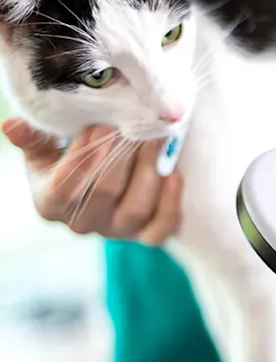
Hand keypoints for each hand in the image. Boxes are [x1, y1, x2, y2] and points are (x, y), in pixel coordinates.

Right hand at [1, 118, 181, 244]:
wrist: (104, 177)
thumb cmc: (72, 157)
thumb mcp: (48, 148)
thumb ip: (34, 138)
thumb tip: (11, 126)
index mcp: (50, 204)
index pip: (63, 189)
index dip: (83, 159)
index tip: (99, 127)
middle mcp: (83, 224)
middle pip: (104, 193)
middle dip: (121, 157)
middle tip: (134, 126)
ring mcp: (117, 232)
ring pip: (136, 209)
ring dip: (149, 172)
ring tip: (156, 140)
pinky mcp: (147, 235)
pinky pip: (162, 228)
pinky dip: (171, 202)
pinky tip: (174, 175)